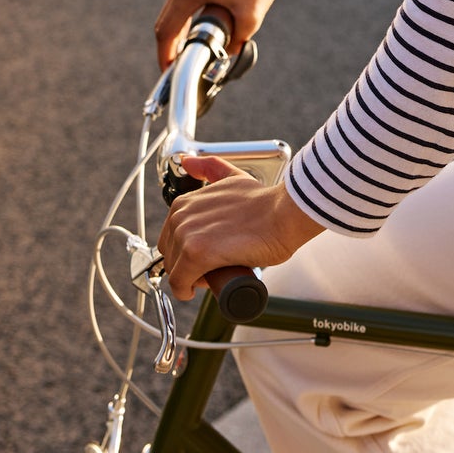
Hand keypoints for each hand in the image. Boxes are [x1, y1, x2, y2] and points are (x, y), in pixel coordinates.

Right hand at [154, 0, 317, 66]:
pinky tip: (196, 23)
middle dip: (168, 45)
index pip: (167, 32)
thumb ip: (237, 42)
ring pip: (174, 6)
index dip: (164, 55)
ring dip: (177, 28)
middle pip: (166, 20)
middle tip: (174, 65)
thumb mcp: (250, 20)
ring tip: (184, 48)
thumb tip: (230, 54)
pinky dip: (185, 13)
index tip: (167, 71)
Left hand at [159, 155, 323, 299]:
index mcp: (183, 203)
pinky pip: (180, 284)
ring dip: (192, 278)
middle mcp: (180, 217)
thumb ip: (210, 167)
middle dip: (187, 265)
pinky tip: (206, 286)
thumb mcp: (231, 177)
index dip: (189, 251)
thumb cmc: (263, 202)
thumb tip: (189, 161)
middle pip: (171, 256)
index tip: (208, 255)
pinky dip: (187, 291)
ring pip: (175, 271)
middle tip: (214, 267)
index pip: (172, 239)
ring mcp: (187, 235)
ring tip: (217, 273)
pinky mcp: (196, 254)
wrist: (283, 215)